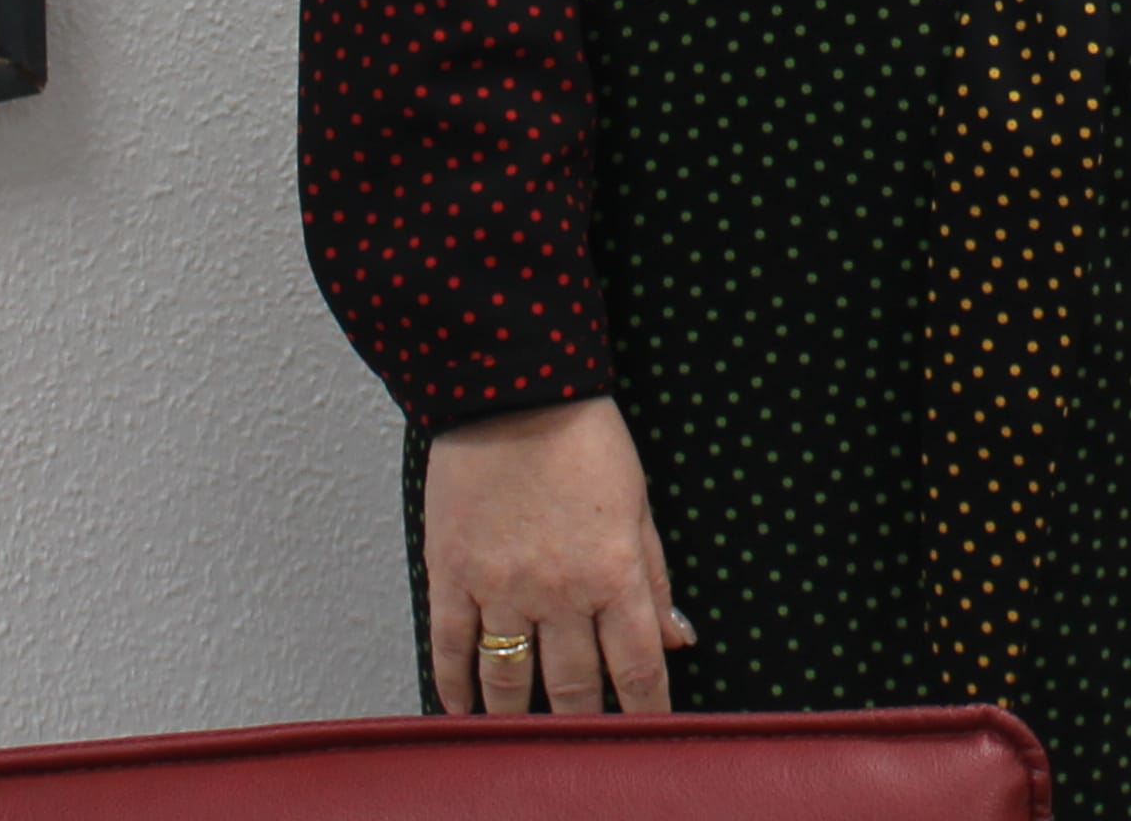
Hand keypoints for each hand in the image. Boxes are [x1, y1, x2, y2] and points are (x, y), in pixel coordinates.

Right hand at [425, 396, 695, 715]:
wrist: (514, 391)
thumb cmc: (584, 439)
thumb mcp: (639, 503)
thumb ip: (655, 575)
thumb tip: (678, 634)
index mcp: (615, 573)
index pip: (639, 665)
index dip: (647, 707)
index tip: (649, 730)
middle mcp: (560, 592)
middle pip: (575, 685)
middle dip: (585, 719)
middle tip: (585, 738)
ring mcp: (502, 588)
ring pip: (510, 679)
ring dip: (519, 715)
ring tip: (525, 733)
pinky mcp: (452, 575)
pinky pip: (452, 648)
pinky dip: (455, 686)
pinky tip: (463, 707)